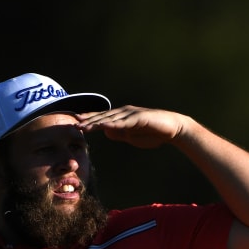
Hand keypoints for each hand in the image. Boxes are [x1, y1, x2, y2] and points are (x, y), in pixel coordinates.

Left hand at [75, 106, 189, 148]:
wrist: (173, 129)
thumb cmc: (153, 133)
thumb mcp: (132, 135)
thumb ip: (119, 133)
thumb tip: (106, 132)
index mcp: (122, 117)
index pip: (103, 118)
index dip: (90, 120)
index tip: (76, 123)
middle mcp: (125, 112)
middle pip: (103, 116)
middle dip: (88, 120)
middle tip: (74, 123)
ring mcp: (132, 114)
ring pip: (111, 119)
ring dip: (97, 123)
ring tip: (84, 127)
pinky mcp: (139, 118)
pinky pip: (124, 122)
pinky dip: (113, 124)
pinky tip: (104, 127)